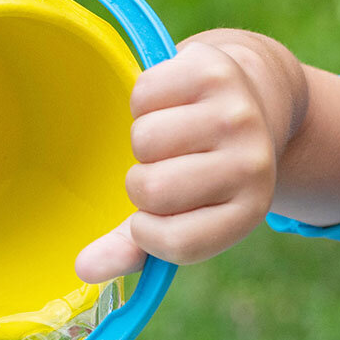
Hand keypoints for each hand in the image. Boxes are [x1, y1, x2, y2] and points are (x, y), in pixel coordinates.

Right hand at [76, 36, 292, 282]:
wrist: (256, 101)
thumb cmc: (204, 173)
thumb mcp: (179, 218)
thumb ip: (133, 248)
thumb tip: (83, 269)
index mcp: (247, 212)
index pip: (176, 242)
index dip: (147, 233)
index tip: (153, 218)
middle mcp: (251, 164)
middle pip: (151, 189)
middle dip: (141, 183)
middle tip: (164, 171)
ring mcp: (236, 114)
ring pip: (144, 139)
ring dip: (142, 140)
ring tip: (168, 138)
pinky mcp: (215, 70)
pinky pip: (143, 93)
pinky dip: (144, 101)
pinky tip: (169, 105)